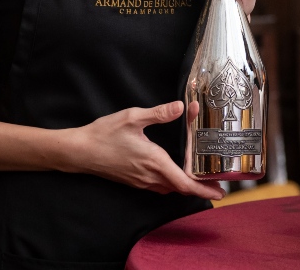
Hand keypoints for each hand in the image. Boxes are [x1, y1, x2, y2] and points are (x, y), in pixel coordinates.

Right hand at [66, 101, 224, 200]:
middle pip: (181, 188)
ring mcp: (141, 180)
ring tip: (201, 176)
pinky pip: (159, 185)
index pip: (184, 183)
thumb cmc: (104, 135)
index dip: (204, 190)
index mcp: (154, 162)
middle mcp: (150, 176)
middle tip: (217, 181)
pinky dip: (172, 182)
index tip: (220, 192)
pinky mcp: (134, 180)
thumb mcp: (133, 118)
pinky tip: (174, 171)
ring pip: (170, 187)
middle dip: (200, 187)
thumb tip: (181, 107)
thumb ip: (159, 113)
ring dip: (186, 184)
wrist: (79, 152)